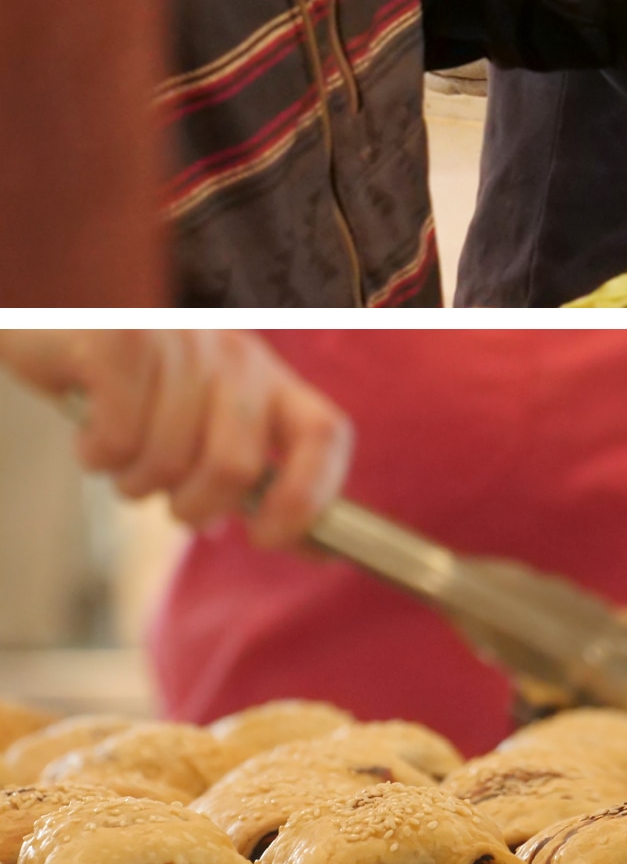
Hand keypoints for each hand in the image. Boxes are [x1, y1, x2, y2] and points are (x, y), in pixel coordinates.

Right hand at [0, 330, 352, 547]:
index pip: (326, 434)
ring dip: (132, 480)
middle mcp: (238, 356)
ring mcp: (185, 344)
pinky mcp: (124, 341)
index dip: (309, 496)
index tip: (267, 537)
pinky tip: (92, 426)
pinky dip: (97, 453)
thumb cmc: (139, 389)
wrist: (62, 318)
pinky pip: (117, 438)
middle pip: (236, 466)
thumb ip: (251, 475)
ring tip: (121, 448)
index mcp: (270, 380)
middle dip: (192, 505)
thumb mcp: (204, 424)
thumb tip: (310, 545)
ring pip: (166, 460)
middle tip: (163, 493)